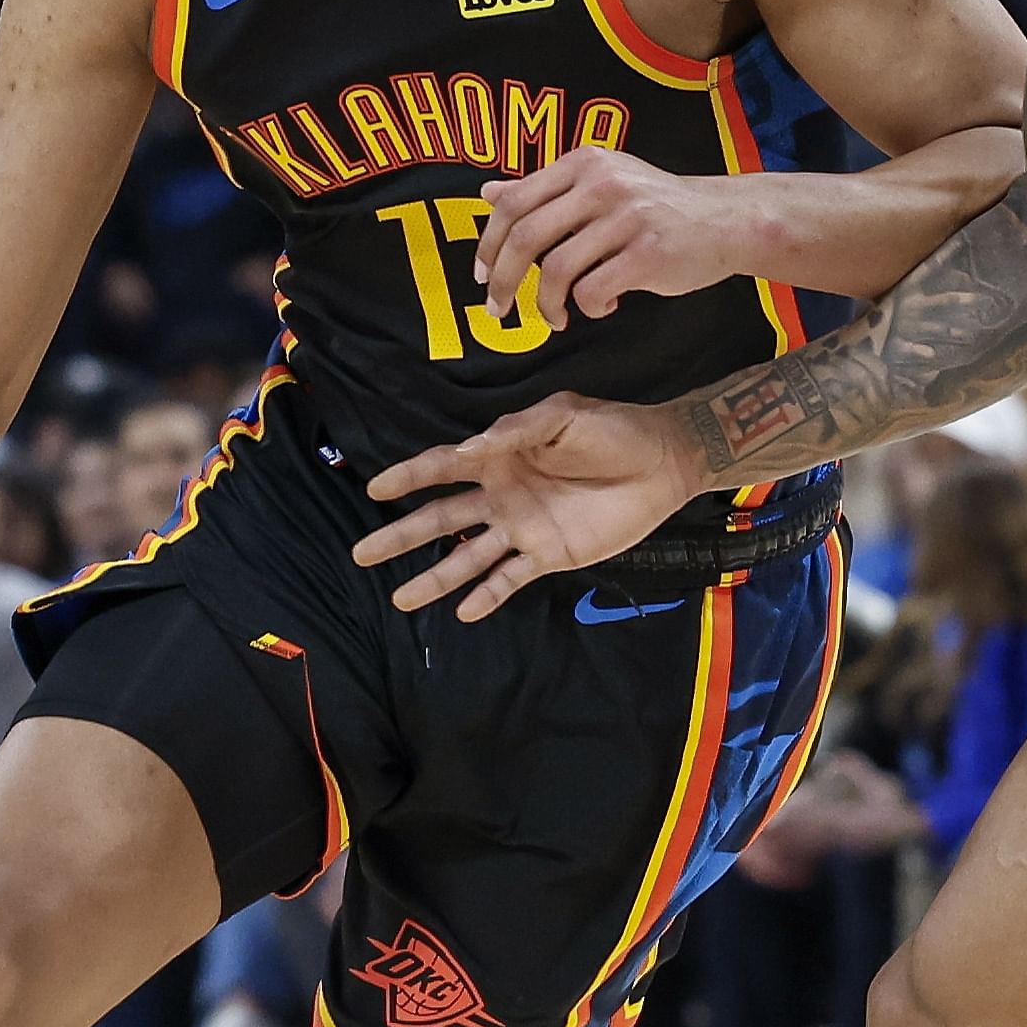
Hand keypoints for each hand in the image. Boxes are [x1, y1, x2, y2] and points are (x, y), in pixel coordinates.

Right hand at [356, 395, 703, 619]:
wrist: (663, 464)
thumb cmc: (613, 431)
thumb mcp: (565, 415)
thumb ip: (516, 431)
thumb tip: (467, 452)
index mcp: (500, 456)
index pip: (443, 468)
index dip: (408, 477)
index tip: (374, 489)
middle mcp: (501, 495)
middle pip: (442, 518)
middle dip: (402, 536)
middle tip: (362, 554)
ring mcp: (523, 528)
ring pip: (467, 556)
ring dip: (435, 577)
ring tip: (400, 598)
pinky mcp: (549, 555)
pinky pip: (510, 579)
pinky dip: (486, 596)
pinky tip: (462, 611)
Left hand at [471, 149, 750, 329]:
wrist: (724, 219)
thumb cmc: (655, 206)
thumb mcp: (600, 184)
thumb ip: (545, 190)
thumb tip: (488, 193)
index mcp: (583, 163)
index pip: (513, 202)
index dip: (489, 243)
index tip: (482, 275)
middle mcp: (601, 183)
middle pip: (527, 236)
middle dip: (503, 280)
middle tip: (498, 310)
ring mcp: (626, 217)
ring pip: (557, 269)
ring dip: (547, 304)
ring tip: (557, 317)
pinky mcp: (649, 252)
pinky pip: (594, 290)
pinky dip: (590, 307)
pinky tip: (606, 304)